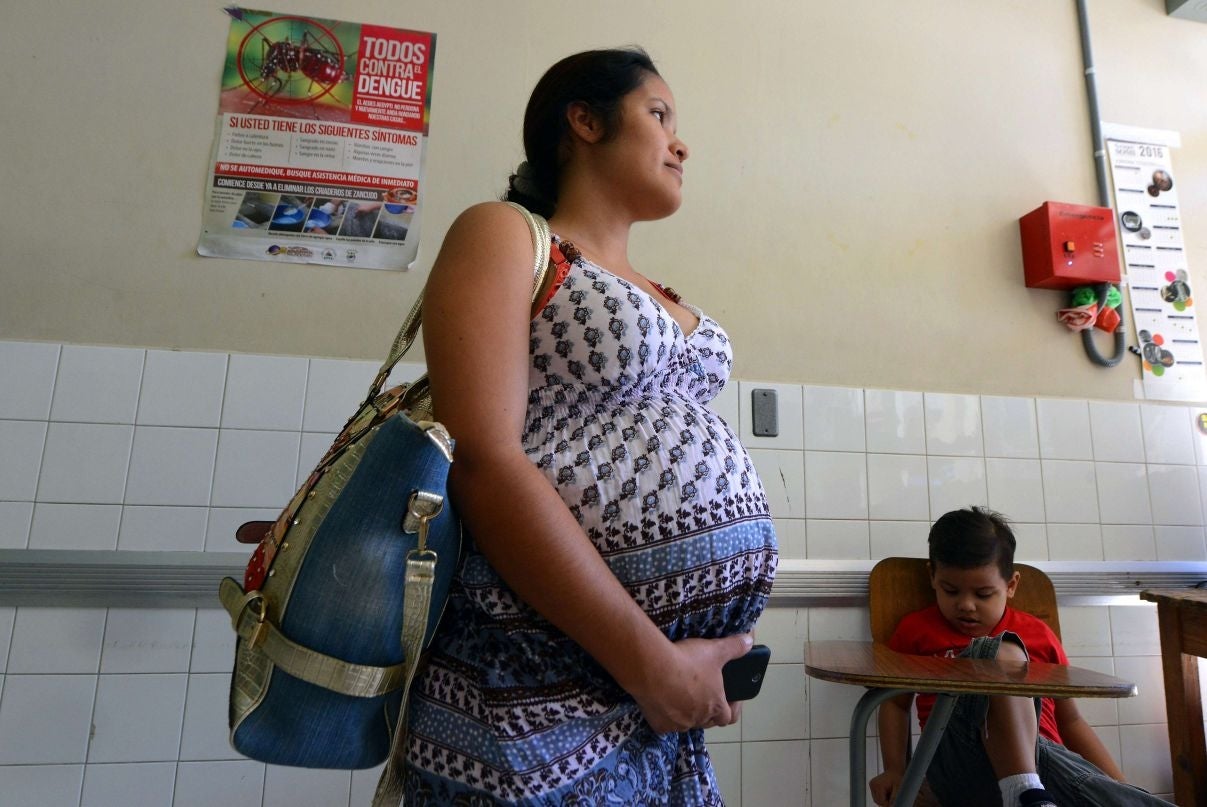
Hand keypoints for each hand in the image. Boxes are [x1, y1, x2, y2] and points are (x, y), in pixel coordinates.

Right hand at [628, 634, 752, 733]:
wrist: (652, 669)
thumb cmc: (688, 661)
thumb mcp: (715, 650)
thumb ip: (735, 647)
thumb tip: (750, 642)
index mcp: (715, 705)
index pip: (729, 717)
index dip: (731, 708)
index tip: (728, 697)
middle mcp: (699, 719)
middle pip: (708, 722)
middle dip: (709, 712)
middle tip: (704, 694)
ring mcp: (678, 724)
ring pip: (686, 724)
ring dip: (687, 714)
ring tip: (681, 695)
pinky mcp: (659, 725)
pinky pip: (665, 725)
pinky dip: (666, 717)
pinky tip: (662, 703)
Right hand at [869, 769, 903, 806]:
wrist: (894, 770)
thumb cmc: (897, 778)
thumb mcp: (898, 789)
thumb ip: (894, 798)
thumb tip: (891, 806)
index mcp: (878, 785)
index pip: (881, 801)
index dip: (887, 804)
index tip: (894, 802)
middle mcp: (873, 784)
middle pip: (877, 801)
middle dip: (885, 802)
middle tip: (892, 797)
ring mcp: (871, 784)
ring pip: (876, 799)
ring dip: (883, 800)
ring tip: (890, 794)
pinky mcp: (872, 785)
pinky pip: (876, 796)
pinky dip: (881, 796)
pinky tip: (887, 792)